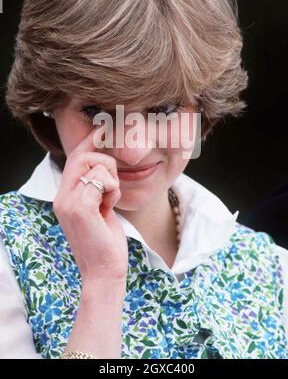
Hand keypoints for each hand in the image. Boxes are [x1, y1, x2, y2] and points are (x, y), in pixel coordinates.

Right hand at [53, 128, 127, 282]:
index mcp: (64, 196)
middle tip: (113, 184)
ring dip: (112, 179)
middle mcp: (62, 196)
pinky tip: (111, 206)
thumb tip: (104, 166)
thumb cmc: (105, 241)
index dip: (89, 140)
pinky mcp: (80, 208)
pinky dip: (113, 190)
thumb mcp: (98, 209)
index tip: (103, 128)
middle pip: (83, 156)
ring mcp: (68, 202)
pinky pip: (102, 179)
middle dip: (106, 162)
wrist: (104, 271)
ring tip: (111, 200)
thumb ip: (95, 188)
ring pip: (95, 165)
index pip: (74, 158)